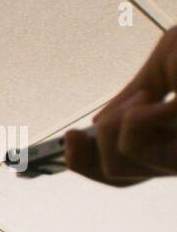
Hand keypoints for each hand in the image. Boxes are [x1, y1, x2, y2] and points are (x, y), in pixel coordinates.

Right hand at [66, 26, 176, 185]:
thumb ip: (134, 94)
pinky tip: (162, 93)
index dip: (85, 165)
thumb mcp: (170, 59)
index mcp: (174, 139)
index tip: (64, 142)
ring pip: (124, 158)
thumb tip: (97, 124)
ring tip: (151, 93)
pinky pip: (136, 136)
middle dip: (98, 138)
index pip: (122, 172)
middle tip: (130, 102)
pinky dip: (138, 113)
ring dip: (121, 120)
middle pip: (118, 172)